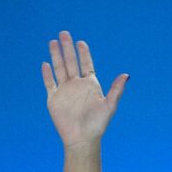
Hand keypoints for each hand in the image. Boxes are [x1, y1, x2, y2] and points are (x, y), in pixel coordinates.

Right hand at [41, 31, 127, 149]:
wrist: (82, 138)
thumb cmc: (98, 124)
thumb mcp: (109, 105)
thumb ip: (116, 90)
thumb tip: (126, 75)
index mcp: (91, 85)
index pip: (86, 65)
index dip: (84, 53)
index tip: (81, 42)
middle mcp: (77, 85)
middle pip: (71, 62)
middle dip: (67, 48)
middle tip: (64, 33)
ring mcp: (65, 91)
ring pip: (59, 68)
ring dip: (56, 55)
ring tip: (53, 42)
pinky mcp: (53, 99)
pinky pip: (49, 83)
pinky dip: (47, 74)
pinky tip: (45, 63)